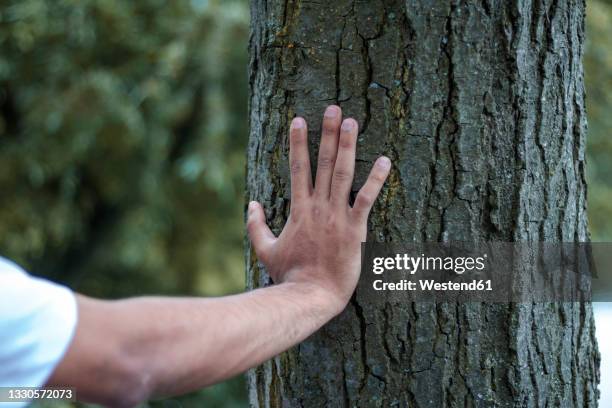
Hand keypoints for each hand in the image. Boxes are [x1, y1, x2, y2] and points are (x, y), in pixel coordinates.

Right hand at [247, 105, 390, 313]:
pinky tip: (385, 160)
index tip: (299, 120)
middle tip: (333, 108)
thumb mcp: (265, 249)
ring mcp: (338, 216)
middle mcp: (318, 206)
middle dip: (327, 133)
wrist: (310, 295)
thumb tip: (251, 204)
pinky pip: (367, 199)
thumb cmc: (289, 275)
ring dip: (348, 146)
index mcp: (299, 209)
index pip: (298, 168)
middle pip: (323, 162)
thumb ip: (256, 225)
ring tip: (353, 122)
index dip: (298, 142)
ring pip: (343, 173)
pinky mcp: (356, 229)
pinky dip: (376, 179)